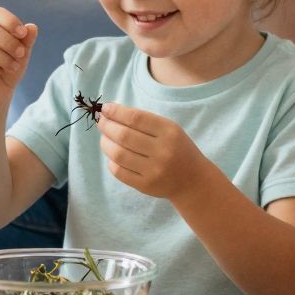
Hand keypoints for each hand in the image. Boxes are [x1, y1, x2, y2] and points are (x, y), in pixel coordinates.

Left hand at [97, 103, 214, 200]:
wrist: (193, 180)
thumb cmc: (178, 149)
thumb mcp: (170, 130)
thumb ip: (145, 121)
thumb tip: (112, 112)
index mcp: (169, 132)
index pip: (136, 118)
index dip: (116, 112)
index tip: (105, 108)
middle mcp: (162, 151)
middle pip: (124, 135)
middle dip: (107, 126)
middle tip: (101, 122)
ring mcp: (153, 170)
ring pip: (118, 154)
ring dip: (105, 143)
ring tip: (104, 138)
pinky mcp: (146, 185)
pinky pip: (119, 172)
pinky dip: (111, 162)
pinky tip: (112, 156)